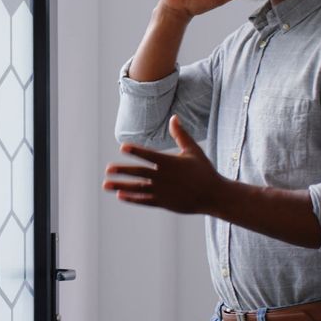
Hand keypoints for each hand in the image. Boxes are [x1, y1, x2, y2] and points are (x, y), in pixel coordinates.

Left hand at [102, 115, 226, 213]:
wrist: (214, 195)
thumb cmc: (204, 171)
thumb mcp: (193, 151)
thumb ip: (181, 135)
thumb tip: (174, 117)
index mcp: (170, 163)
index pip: (150, 155)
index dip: (136, 151)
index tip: (123, 147)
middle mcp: (164, 177)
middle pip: (140, 173)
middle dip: (123, 171)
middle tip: (108, 169)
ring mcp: (163, 191)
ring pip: (138, 188)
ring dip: (121, 186)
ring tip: (106, 184)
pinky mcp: (164, 202)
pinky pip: (144, 200)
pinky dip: (132, 198)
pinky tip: (120, 195)